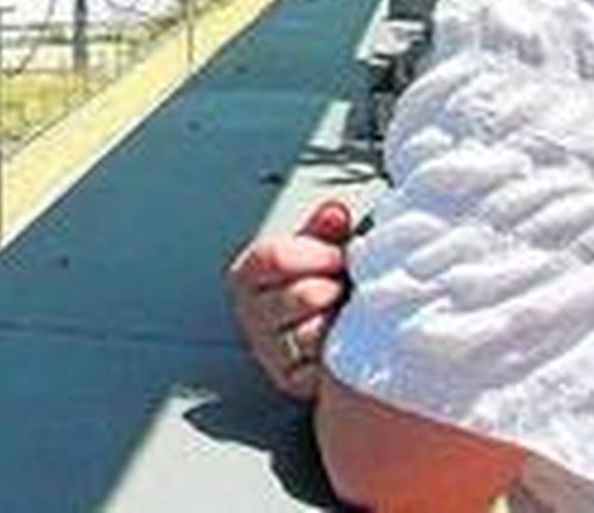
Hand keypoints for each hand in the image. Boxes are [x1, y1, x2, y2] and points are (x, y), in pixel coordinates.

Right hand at [226, 200, 353, 400]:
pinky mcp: (291, 381)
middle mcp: (249, 313)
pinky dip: (341, 353)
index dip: (315, 253)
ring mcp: (268, 350)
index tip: (338, 254)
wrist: (333, 337)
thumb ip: (325, 229)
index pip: (272, 257)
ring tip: (346, 315)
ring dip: (339, 322)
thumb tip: (335, 212)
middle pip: (299, 295)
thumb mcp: (319, 250)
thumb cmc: (323, 286)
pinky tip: (343, 341)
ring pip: (312, 333)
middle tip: (345, 289)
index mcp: (248, 275)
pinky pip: (321, 366)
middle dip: (332, 289)